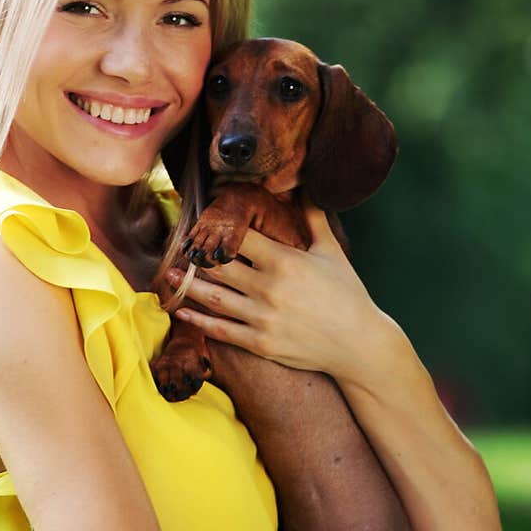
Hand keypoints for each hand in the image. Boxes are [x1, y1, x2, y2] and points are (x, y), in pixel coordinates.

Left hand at [165, 197, 389, 379]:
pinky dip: (199, 319)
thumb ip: (313, 219)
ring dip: (189, 285)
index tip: (202, 221)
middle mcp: (269, 289)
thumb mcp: (332, 252)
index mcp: (284, 261)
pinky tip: (183, 310)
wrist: (359, 344)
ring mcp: (262, 318)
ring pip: (214, 298)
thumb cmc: (348, 295)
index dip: (219, 227)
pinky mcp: (260, 343)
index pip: (239, 237)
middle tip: (179, 247)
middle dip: (197, 256)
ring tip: (171, 274)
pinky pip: (221, 330)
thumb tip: (304, 186)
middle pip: (219, 267)